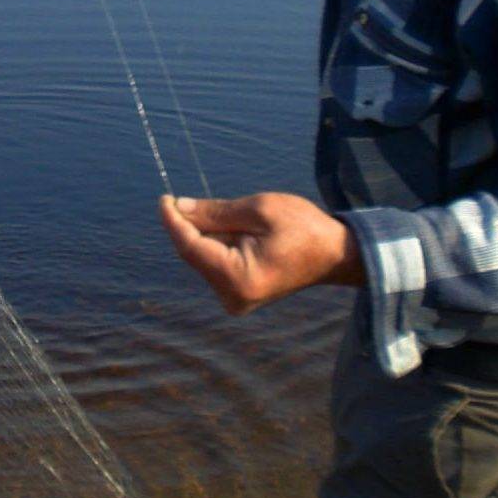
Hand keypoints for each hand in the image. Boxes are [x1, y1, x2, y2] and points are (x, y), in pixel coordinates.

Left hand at [159, 192, 365, 314]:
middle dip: (193, 224)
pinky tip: (240, 233)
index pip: (190, 247)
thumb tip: (180, 208)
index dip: (173, 221)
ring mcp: (235, 299)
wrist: (334, 253)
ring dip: (210, 233)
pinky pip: (215, 263)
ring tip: (242, 220)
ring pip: (204, 257)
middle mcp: (232, 296)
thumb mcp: (259, 209)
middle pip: (196, 252)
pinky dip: (219, 243)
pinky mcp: (238, 295)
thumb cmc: (302, 227)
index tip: (164, 198)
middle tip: (198, 199)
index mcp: (239, 278)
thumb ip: (216, 212)